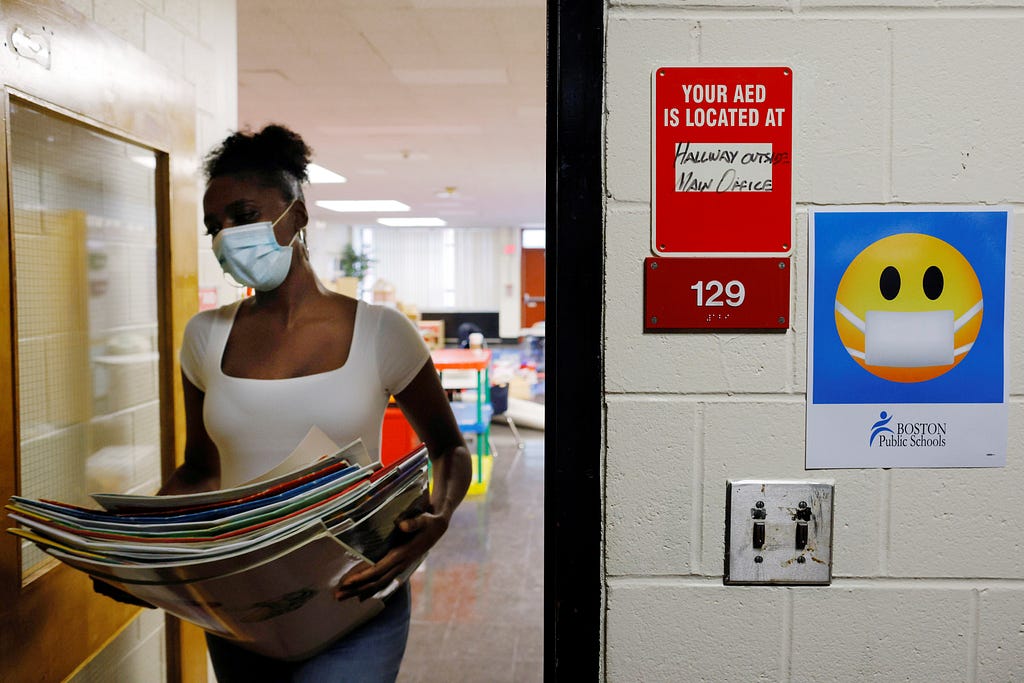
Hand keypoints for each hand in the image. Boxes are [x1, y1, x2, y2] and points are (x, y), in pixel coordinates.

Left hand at [333, 510, 449, 601]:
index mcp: (401, 555)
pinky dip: (370, 589)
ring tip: (341, 597)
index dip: (363, 577)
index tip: (347, 582)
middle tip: (337, 596)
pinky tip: (359, 596)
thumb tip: (402, 525)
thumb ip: (413, 522)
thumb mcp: (423, 519)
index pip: (378, 570)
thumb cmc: (428, 522)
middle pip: (375, 582)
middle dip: (356, 589)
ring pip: (377, 584)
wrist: (437, 528)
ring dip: (359, 591)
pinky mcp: (397, 566)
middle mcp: (399, 564)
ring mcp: (399, 567)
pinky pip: (382, 581)